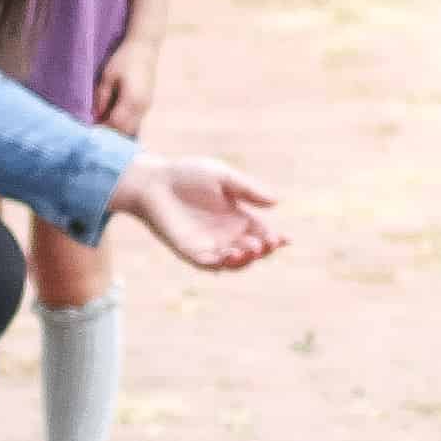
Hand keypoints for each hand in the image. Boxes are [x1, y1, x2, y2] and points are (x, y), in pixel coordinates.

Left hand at [92, 34, 160, 136]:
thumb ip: (102, 97)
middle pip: (125, 130)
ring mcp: (147, 107)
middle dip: (109, 133)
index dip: (102, 129)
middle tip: (93, 130)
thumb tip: (95, 115)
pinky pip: (136, 121)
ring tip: (101, 125)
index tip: (88, 131)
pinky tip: (111, 119)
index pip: (115, 124)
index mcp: (132, 100)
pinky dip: (124, 124)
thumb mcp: (108, 75)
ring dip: (117, 130)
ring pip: (132, 128)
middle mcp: (142, 107)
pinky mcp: (147, 104)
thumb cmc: (125, 59)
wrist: (145, 47)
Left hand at [110, 155, 284, 271]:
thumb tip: (277, 202)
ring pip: (235, 263)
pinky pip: (209, 265)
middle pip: (253, 251)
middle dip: (264, 250)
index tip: (286, 239)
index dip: (276, 239)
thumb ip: (248, 189)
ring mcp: (209, 245)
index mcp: (238, 218)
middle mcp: (226, 235)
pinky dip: (222, 264)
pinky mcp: (190, 252)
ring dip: (246, 260)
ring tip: (252, 248)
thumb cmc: (187, 175)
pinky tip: (230, 255)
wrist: (154, 181)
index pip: (263, 233)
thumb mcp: (223, 177)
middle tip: (268, 242)